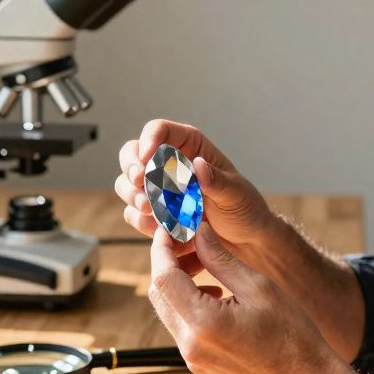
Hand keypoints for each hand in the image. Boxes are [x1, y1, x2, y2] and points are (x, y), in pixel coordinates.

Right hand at [115, 119, 275, 274]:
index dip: (149, 139)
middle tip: (139, 183)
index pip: (160, 130)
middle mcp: (169, 164)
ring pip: (127, 183)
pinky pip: (135, 213)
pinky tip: (157, 228)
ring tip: (148, 207)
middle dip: (131, 167)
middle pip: (133, 153)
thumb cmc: (245, 209)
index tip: (146, 157)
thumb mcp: (236, 193)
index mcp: (190, 147)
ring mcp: (159, 190)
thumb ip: (216, 180)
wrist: (246, 243)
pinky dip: (140, 220)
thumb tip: (197, 164)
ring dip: (132, 195)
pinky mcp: (155, 214)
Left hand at [146, 222, 343, 373]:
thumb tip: (198, 231)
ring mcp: (193, 358)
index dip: (162, 248)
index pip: (164, 277)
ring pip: (168, 310)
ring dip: (178, 283)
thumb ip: (221, 259)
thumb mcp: (258, 287)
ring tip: (206, 264)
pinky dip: (188, 303)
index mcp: (204, 324)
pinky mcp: (200, 364)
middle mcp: (190, 345)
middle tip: (190, 242)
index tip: (170, 229)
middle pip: (159, 294)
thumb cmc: (292, 334)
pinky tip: (215, 293)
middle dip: (167, 263)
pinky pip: (181, 327)